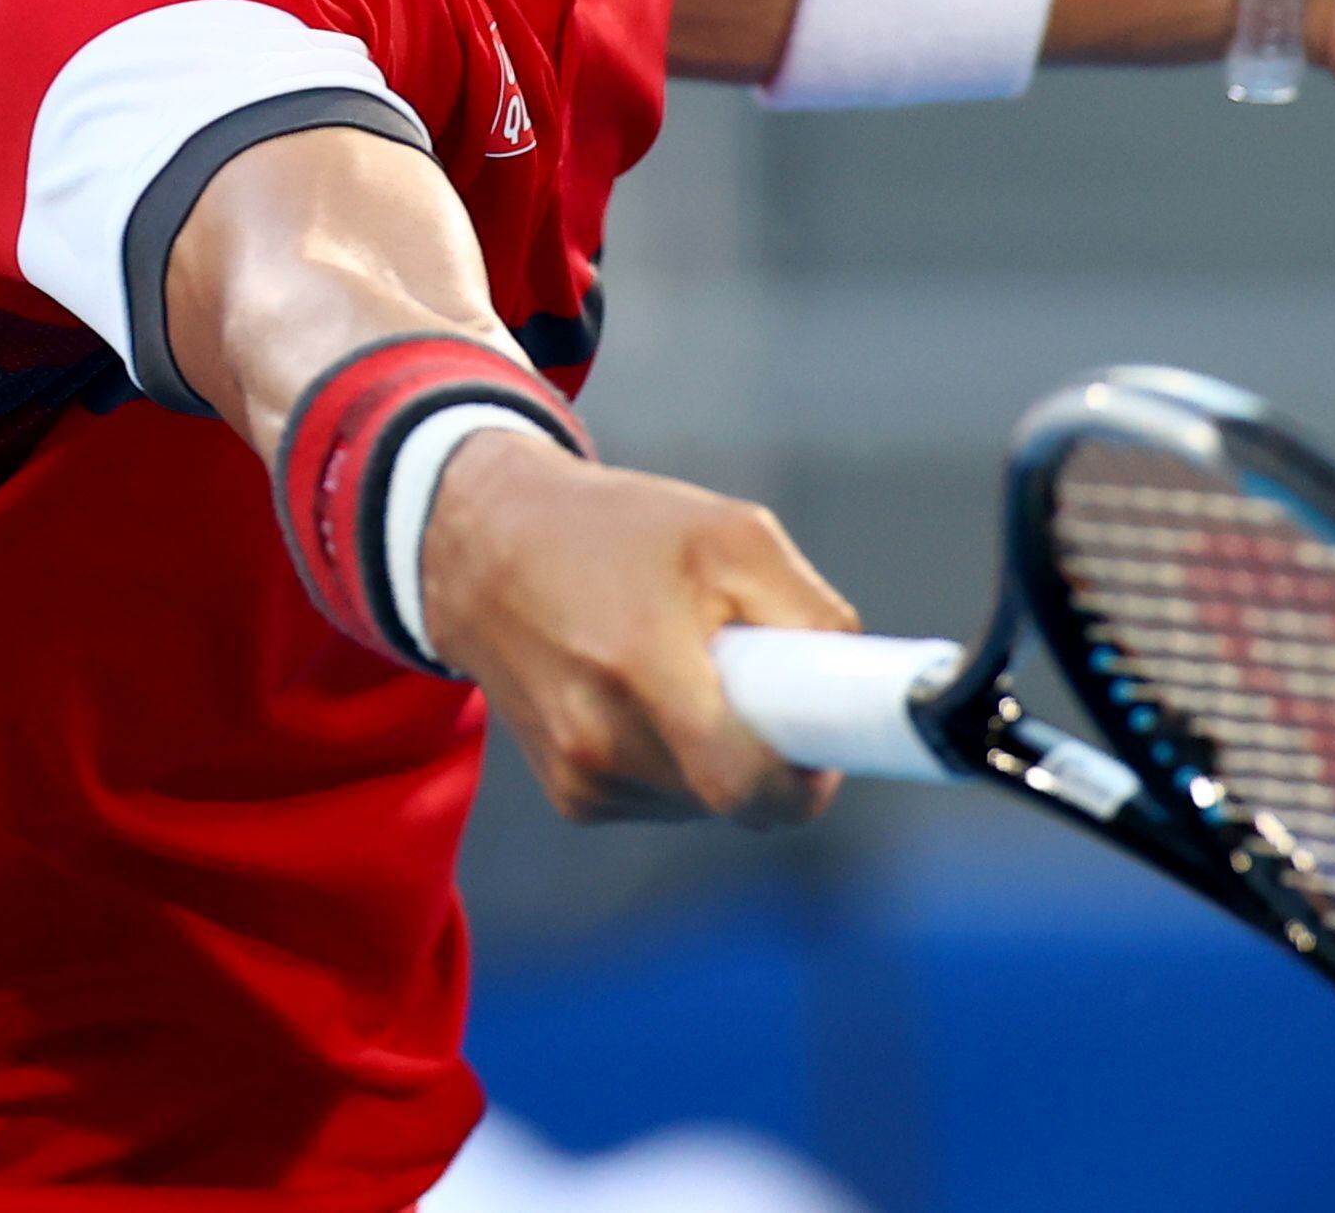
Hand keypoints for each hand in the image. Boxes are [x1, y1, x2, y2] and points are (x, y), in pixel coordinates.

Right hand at [417, 428, 856, 825]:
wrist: (481, 551)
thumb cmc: (614, 531)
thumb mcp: (727, 531)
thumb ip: (808, 607)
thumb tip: (853, 682)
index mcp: (641, 666)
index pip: (748, 786)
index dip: (807, 780)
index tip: (826, 746)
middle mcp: (601, 741)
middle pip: (739, 797)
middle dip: (769, 749)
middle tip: (762, 678)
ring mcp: (581, 779)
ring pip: (708, 804)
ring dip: (724, 754)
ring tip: (686, 670)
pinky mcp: (574, 797)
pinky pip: (670, 801)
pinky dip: (683, 760)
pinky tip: (647, 695)